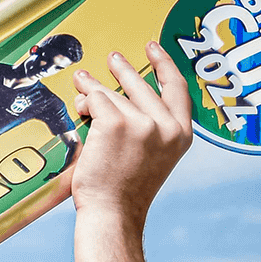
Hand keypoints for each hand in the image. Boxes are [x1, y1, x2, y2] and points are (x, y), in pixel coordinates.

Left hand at [69, 41, 191, 226]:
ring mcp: (141, 123)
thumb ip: (151, 128)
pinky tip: (79, 103)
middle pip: (142, 85)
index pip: (177, 88)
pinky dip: (84, 101)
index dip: (165, 64)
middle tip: (114, 58)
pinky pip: (95, 100)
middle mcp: (166, 126)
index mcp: (181, 134)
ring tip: (82, 80)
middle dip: (124, 69)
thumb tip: (124, 97)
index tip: (155, 49)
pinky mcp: (114, 123)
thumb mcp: (155, 157)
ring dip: (93, 87)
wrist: (112, 213)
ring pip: (112, 94)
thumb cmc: (125, 191)